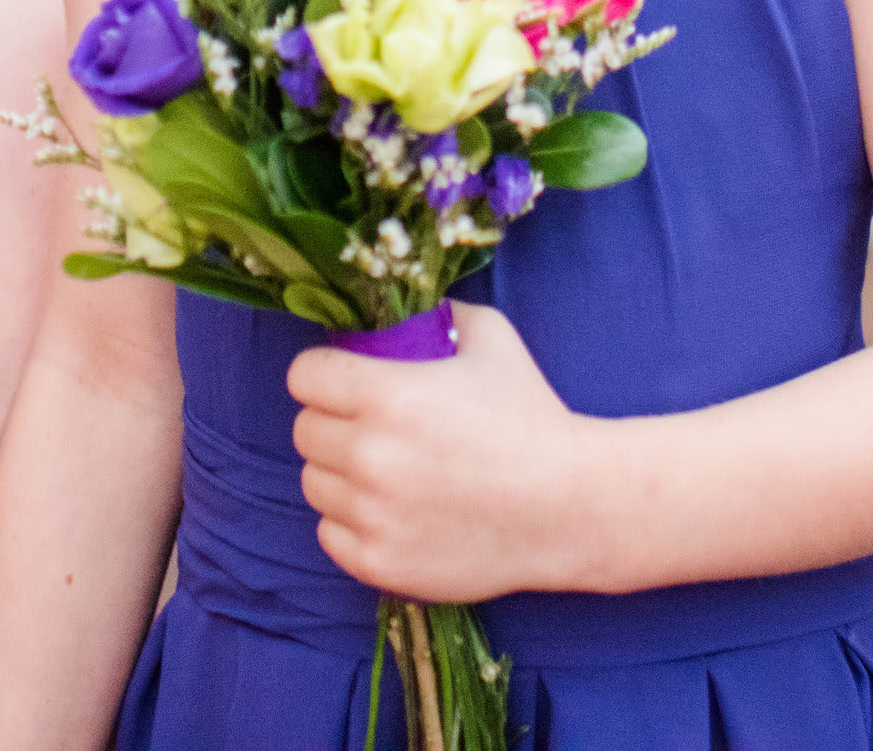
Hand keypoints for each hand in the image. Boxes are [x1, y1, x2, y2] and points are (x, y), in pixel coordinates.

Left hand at [286, 305, 603, 603]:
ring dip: (340, 473)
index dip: (323, 374)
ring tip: (387, 471)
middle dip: (333, 422)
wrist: (569, 506)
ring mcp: (371, 515)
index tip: (344, 381)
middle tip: (372, 426)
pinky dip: (351, 522)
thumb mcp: (493, 340)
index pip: (304, 377)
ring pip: (314, 484)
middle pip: (304, 431)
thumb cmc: (532, 417)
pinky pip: (329, 534)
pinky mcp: (379, 563)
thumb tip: (409, 309)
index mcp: (388, 395)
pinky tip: (390, 511)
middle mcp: (369, 456)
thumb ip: (442, 314)